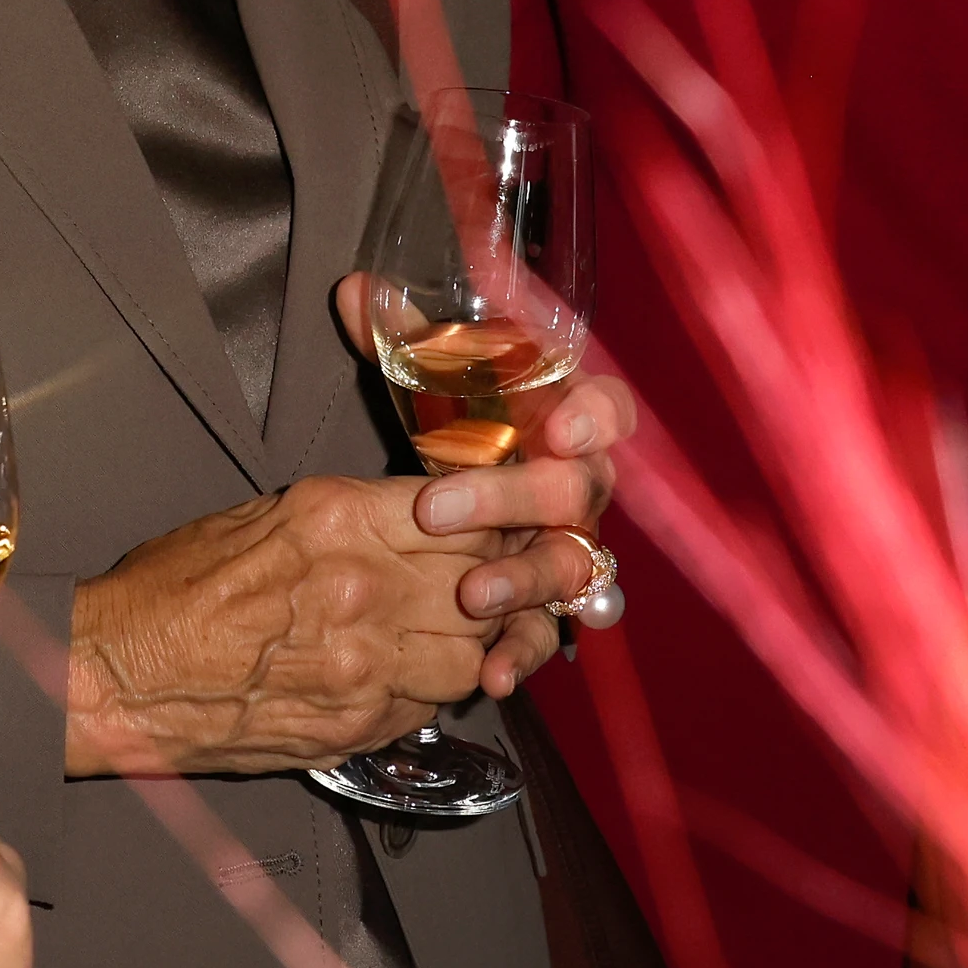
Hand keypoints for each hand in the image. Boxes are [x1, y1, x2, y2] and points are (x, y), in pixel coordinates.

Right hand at [62, 474, 511, 775]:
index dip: (490, 520)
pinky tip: (392, 677)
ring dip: (462, 645)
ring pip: (468, 654)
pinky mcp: (352, 726)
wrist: (115, 676)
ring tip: (429, 635)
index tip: (493, 526)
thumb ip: (356, 517)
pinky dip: (422, 693)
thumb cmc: (172, 590)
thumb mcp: (268, 514)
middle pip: (483, 583)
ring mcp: (363, 665)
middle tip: (475, 584)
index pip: (467, 511)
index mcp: (341, 520)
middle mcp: (364, 589)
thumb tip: (420, 524)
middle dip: (488, 583)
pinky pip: (426, 707)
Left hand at [337, 269, 636, 692]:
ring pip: (571, 566)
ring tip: (472, 596)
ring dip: (524, 580)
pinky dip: (520, 654)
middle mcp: (578, 484)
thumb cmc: (458, 420)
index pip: (609, 409)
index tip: (560, 427)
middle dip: (515, 499)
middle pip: (578, 493)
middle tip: (439, 507)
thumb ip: (403, 336)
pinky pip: (547, 633)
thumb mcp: (430, 379)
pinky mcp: (541, 606)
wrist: (448, 496)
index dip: (595, 419)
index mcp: (565, 417)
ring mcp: (565, 548)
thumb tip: (358, 291)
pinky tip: (488, 677)